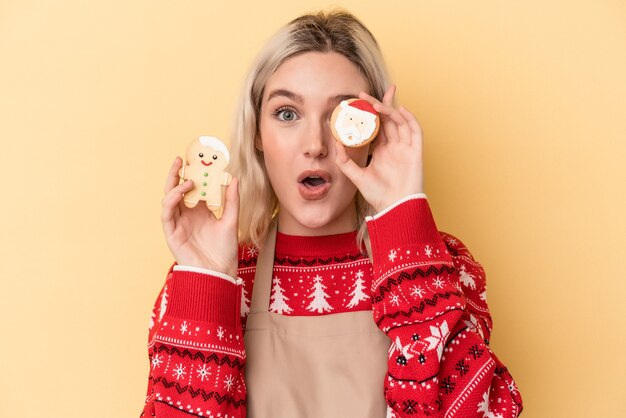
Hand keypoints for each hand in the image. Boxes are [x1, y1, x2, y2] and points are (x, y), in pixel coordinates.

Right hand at [161, 157, 238, 277]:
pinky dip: (172, 199)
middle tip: (181, 159)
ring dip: (175, 185)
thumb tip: (234, 178)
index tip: (198, 160)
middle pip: (178, 190)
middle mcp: (187, 216)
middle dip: (177, 174)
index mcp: (200, 212)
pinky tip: (182, 191)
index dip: (194, 174)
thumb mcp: (231, 220)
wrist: (219, 272)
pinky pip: (167, 212)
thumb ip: (231, 200)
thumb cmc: (224, 250)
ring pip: (169, 198)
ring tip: (187, 176)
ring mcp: (178, 223)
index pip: (194, 189)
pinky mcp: (171, 232)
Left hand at [334, 85, 423, 212]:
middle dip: (378, 104)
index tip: (355, 104)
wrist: (395, 208)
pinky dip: (409, 119)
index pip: (375, 127)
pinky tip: (399, 110)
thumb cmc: (379, 196)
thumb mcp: (357, 177)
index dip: (367, 115)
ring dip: (389, 110)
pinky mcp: (416, 152)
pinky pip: (415, 131)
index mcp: (380, 151)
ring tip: (375, 103)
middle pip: (387, 120)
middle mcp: (393, 147)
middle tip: (364, 93)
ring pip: (399, 122)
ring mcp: (405, 148)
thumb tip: (336, 143)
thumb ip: (345, 161)